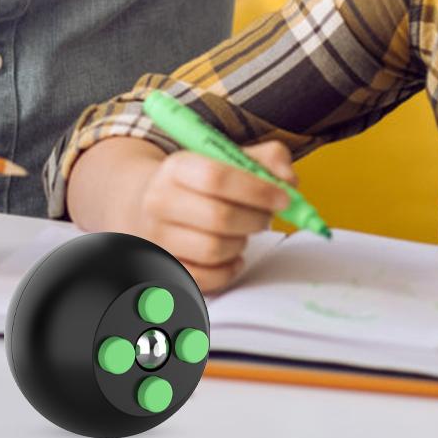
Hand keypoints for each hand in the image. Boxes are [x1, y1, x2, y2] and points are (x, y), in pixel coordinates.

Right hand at [67, 136, 294, 293]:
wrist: (147, 202)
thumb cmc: (200, 182)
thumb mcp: (227, 158)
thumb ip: (267, 160)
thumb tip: (290, 182)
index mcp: (176, 167)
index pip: (216, 177)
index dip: (256, 189)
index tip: (283, 198)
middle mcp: (159, 201)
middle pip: (218, 217)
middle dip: (255, 219)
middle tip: (267, 216)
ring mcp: (158, 237)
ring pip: (214, 250)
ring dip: (242, 243)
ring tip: (244, 232)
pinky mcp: (164, 266)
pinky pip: (206, 278)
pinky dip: (229, 269)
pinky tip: (234, 255)